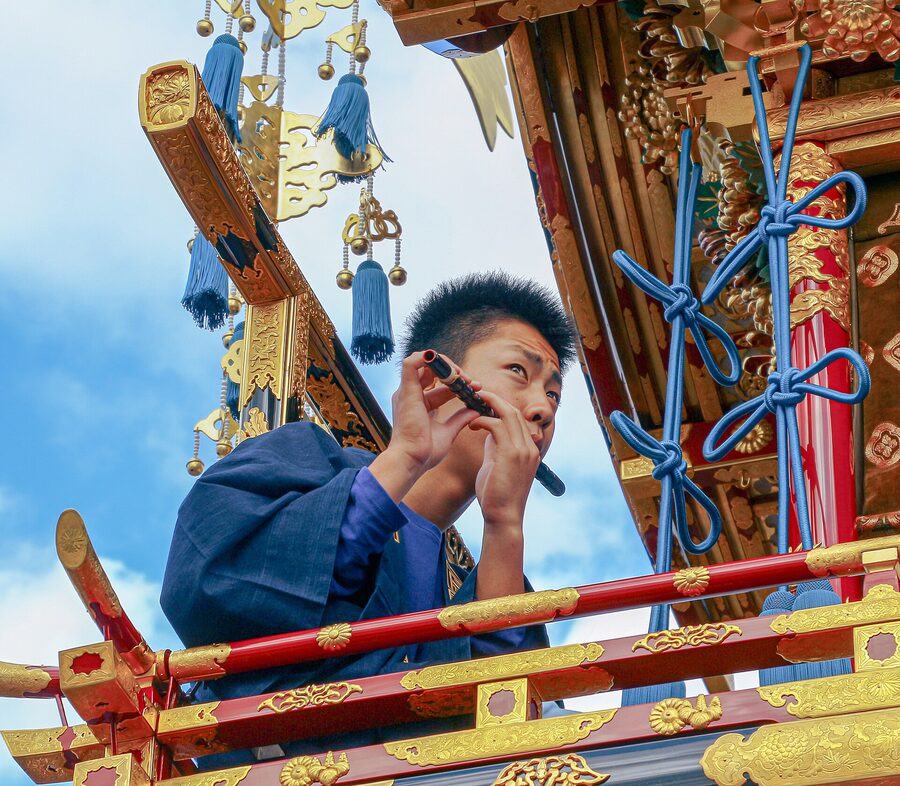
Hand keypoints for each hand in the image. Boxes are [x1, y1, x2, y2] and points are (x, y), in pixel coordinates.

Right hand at [369, 352, 479, 500]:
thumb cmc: (425, 452)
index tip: (477, 388)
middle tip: (470, 380)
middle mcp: (411, 395)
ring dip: (444, 364)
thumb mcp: (448, 432)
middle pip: (432, 371)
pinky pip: (410, 363)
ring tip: (460, 375)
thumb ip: (460, 419)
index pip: (441, 386)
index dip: (460, 384)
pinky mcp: (406, 390)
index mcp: (419, 405)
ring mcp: (407, 392)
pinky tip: (447, 367)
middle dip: (454, 371)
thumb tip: (476, 410)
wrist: (412, 461)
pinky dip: (427, 358)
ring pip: (423, 362)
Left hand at [469, 389, 540, 531]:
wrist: (503, 518)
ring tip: (473, 402)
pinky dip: (483, 420)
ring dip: (489, 404)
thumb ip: (495, 446)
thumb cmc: (497, 496)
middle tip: (477, 395)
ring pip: (508, 414)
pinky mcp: (511, 454)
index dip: (501, 407)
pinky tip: (472, 424)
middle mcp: (530, 447)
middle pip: (514, 411)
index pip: (517, 419)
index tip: (484, 403)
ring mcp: (523, 450)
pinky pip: (497, 426)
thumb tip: (488, 430)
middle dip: (495, 400)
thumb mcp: (497, 465)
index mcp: (528, 449)